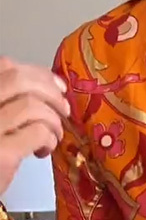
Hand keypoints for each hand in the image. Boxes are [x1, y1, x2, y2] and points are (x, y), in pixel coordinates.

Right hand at [0, 57, 70, 196]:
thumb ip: (7, 104)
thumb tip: (42, 90)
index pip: (5, 66)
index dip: (37, 74)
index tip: (56, 86)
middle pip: (19, 80)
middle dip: (51, 92)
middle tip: (64, 109)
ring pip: (32, 105)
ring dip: (53, 120)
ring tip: (55, 135)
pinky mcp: (1, 153)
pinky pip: (37, 132)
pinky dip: (49, 138)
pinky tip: (44, 150)